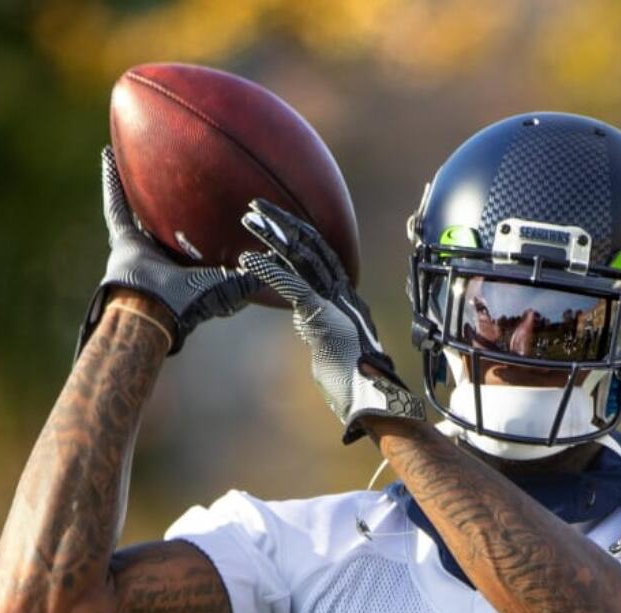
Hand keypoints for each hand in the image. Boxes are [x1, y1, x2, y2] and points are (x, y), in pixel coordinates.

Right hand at [77, 147, 258, 355]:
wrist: (155, 309)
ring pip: (139, 206)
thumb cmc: (192, 302)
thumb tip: (281, 263)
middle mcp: (164, 252)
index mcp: (188, 264)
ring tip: (137, 152)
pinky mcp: (121, 237)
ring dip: (138, 183)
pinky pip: (116, 204)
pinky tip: (109, 155)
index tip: (217, 199)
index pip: (198, 237)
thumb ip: (252, 275)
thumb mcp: (230, 286)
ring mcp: (141, 244)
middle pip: (167, 217)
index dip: (205, 220)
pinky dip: (111, 181)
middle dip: (171, 197)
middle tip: (175, 168)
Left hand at [238, 199, 424, 442]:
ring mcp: (335, 302)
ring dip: (274, 236)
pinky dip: (269, 271)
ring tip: (249, 220)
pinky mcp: (322, 315)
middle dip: (284, 223)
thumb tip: (304, 320)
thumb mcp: (332, 346)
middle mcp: (344, 294)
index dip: (298, 234)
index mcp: (346, 298)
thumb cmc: (352, 382)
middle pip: (313, 247)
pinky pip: (293, 285)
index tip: (275, 220)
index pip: (321, 256)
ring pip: (304, 257)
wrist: (373, 399)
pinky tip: (248, 261)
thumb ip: (319, 326)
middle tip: (256, 207)